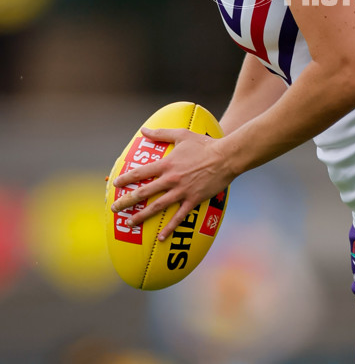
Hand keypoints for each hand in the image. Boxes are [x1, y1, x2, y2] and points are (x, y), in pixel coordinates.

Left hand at [111, 126, 232, 240]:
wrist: (226, 157)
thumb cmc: (204, 144)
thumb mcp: (182, 135)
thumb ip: (161, 133)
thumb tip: (143, 130)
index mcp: (167, 164)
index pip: (141, 172)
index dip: (126, 179)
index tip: (115, 184)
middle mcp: (171, 179)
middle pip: (144, 192)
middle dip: (127, 201)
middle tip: (115, 208)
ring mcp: (182, 191)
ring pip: (157, 207)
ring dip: (142, 216)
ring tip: (130, 223)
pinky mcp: (193, 200)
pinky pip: (179, 217)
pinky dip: (170, 228)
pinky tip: (161, 238)